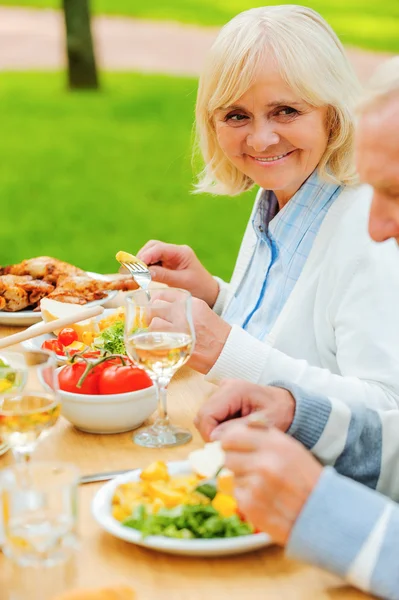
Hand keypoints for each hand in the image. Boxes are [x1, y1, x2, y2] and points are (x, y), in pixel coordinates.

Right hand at [137, 240, 218, 306]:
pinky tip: (139, 276)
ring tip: (133, 274)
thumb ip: (163, 276)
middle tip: (130, 270)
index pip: (159, 248)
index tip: (134, 267)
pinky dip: (145, 268)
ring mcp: (171, 257)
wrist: (209, 293)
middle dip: (140, 257)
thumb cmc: (199, 287)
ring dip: (141, 262)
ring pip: (151, 253)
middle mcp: (175, 252)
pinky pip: (153, 262)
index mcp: (181, 252)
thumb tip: (144, 272)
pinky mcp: (168, 264)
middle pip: (152, 247)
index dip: (145, 256)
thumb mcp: (182, 283)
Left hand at [146, 291, 230, 373]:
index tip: (154, 310)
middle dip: (150, 317)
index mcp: (190, 301)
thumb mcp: (201, 311)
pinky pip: (157, 341)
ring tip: (158, 337)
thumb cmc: (214, 332)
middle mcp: (184, 312)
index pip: (162, 295)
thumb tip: (159, 309)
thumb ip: (182, 308)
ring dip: (152, 331)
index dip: (154, 303)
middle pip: (154, 308)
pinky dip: (155, 344)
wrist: (227, 350)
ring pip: (153, 324)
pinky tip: (160, 347)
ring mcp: (180, 328)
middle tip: (154, 325)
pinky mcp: (178, 344)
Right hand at [194, 379, 295, 440]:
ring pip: (204, 417)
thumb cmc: (279, 412)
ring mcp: (221, 391)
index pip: (207, 414)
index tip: (223, 447)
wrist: (287, 404)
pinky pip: (211, 416)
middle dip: (211, 434)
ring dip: (215, 431)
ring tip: (235, 436)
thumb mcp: (263, 423)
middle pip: (203, 415)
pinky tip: (234, 430)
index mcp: (234, 390)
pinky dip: (218, 428)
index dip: (209, 434)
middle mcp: (224, 387)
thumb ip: (239, 429)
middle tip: (229, 445)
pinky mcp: (222, 398)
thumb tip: (215, 438)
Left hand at [219, 424, 322, 544]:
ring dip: (242, 479)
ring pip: (231, 476)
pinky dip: (246, 496)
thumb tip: (231, 430)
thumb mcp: (290, 448)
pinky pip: (236, 494)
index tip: (234, 446)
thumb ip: (262, 436)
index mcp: (275, 445)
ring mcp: (255, 486)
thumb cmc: (305, 478)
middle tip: (250, 467)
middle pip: (227, 456)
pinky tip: (264, 498)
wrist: (322, 514)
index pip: (232, 436)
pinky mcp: (250, 506)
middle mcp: (264, 463)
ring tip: (263, 484)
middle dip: (235, 461)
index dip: (231, 442)